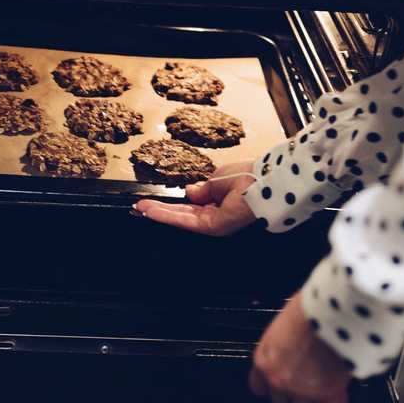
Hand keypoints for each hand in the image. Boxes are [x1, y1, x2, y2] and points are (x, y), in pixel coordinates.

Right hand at [134, 162, 256, 236]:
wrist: (264, 180)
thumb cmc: (247, 176)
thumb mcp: (217, 179)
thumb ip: (203, 188)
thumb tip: (189, 192)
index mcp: (219, 203)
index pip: (191, 206)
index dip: (173, 204)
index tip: (154, 201)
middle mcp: (215, 216)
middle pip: (182, 214)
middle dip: (161, 211)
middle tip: (140, 208)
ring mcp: (214, 223)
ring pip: (181, 219)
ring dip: (159, 213)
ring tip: (140, 208)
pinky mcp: (212, 227)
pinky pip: (185, 221)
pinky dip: (167, 215)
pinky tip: (152, 211)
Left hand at [250, 293, 350, 402]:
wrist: (331, 313)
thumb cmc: (306, 310)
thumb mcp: (283, 325)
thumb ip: (281, 345)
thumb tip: (288, 345)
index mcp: (264, 360)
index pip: (258, 386)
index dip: (268, 382)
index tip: (275, 378)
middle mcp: (279, 379)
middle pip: (279, 398)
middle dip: (290, 388)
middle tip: (302, 375)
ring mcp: (303, 389)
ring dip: (311, 396)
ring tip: (320, 379)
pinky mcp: (328, 394)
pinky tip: (336, 390)